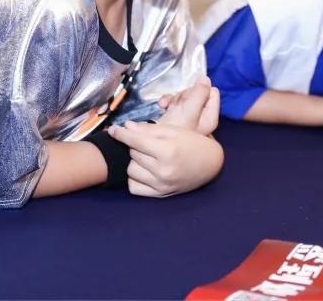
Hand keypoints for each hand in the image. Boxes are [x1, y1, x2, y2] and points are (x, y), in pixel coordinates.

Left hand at [108, 121, 223, 196]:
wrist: (210, 164)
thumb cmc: (193, 143)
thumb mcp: (174, 131)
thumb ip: (149, 129)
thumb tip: (126, 126)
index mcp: (167, 150)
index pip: (135, 141)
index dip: (121, 134)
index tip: (113, 129)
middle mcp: (163, 170)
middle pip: (133, 154)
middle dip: (136, 146)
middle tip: (147, 143)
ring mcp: (161, 184)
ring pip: (131, 171)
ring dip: (135, 161)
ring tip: (147, 157)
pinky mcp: (160, 194)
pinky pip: (134, 187)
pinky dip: (135, 178)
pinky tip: (144, 171)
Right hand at [158, 77, 219, 135]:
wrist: (151, 141)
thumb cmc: (173, 128)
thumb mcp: (189, 110)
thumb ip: (200, 93)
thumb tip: (206, 79)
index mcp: (210, 117)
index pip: (213, 93)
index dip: (200, 91)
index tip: (189, 98)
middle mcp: (201, 118)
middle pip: (198, 93)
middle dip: (184, 96)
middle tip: (177, 104)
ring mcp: (188, 118)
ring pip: (185, 97)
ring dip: (174, 99)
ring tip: (168, 107)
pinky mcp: (176, 117)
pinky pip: (175, 102)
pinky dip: (168, 102)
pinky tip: (161, 106)